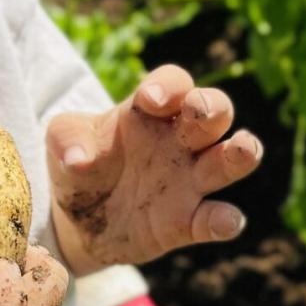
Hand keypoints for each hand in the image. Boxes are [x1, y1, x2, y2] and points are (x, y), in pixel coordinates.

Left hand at [44, 65, 263, 273]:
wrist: (76, 221)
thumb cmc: (78, 164)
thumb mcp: (62, 141)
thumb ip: (68, 139)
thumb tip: (79, 160)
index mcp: (149, 111)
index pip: (173, 83)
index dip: (169, 86)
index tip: (151, 100)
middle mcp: (178, 141)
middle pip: (214, 110)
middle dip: (213, 107)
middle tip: (200, 112)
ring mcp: (188, 181)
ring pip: (229, 159)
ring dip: (241, 153)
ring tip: (243, 149)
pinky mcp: (188, 222)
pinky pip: (215, 219)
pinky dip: (224, 220)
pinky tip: (224, 221)